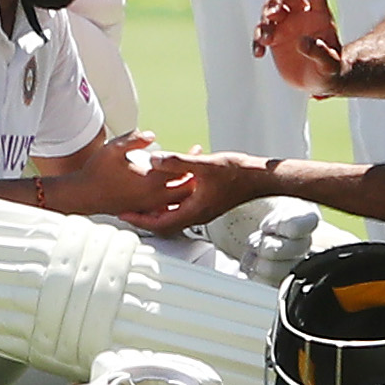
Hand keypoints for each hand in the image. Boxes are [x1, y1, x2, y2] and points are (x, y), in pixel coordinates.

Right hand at [51, 131, 194, 219]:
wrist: (83, 195)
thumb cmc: (96, 172)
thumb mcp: (113, 149)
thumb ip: (134, 139)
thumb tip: (151, 135)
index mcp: (149, 181)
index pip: (178, 169)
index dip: (190, 158)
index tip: (196, 149)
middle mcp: (152, 196)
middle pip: (185, 188)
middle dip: (195, 175)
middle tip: (198, 163)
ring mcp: (149, 206)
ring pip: (178, 200)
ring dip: (186, 187)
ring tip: (190, 174)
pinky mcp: (144, 211)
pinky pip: (167, 207)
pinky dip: (175, 199)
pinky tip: (174, 189)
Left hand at [124, 151, 267, 232]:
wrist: (259, 177)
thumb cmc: (237, 173)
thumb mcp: (204, 165)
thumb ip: (177, 163)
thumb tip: (153, 160)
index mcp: (194, 211)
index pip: (160, 223)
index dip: (140, 220)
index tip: (124, 214)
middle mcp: (197, 214)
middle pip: (164, 222)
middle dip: (145, 217)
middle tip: (128, 210)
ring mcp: (203, 209)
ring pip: (174, 214)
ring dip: (158, 209)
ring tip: (143, 200)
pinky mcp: (208, 202)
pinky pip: (184, 206)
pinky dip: (172, 200)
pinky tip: (169, 186)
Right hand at [256, 0, 343, 94]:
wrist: (319, 81)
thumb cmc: (331, 70)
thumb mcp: (330, 65)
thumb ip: (321, 54)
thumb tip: (304, 42)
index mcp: (320, 15)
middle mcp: (301, 15)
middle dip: (276, 0)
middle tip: (272, 15)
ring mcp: (286, 25)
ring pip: (270, 12)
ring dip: (265, 22)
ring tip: (266, 40)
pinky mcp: (274, 38)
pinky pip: (261, 33)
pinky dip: (257, 41)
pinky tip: (259, 53)